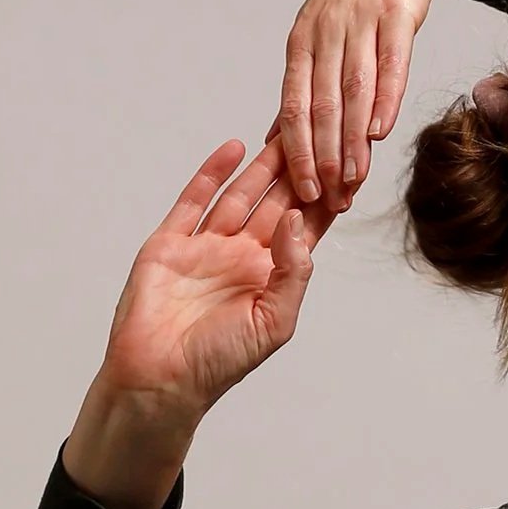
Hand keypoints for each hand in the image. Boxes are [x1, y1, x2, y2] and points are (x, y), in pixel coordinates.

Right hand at [94, 141, 339, 423]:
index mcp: (269, 277)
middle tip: (319, 130)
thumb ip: (292, 271)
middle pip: (275, 201)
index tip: (348, 165)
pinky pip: (193, 201)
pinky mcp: (170, 244)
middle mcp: (241, 256)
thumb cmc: (218, 362)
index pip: (304, 228)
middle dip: (297, 169)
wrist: (158, 380)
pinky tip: (233, 147)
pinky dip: (212, 173)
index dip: (325, 197)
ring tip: (282, 128)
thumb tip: (296, 219)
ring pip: (239, 194)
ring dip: (261, 164)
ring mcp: (205, 247)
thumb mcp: (273, 322)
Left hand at [269, 0, 493, 212]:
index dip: (297, 152)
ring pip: (354, 89)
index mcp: (303, 41)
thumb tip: (281, 136)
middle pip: (321, 105)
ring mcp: (361, 19)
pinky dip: (386, 97)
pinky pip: (391, 60)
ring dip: (353, 139)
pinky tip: (383, 129)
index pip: (294, 106)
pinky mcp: (397, 9)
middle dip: (324, 156)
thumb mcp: (323, 30)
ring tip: (356, 178)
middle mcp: (326, 31)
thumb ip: (309, 82)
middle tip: (329, 199)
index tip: (301, 193)